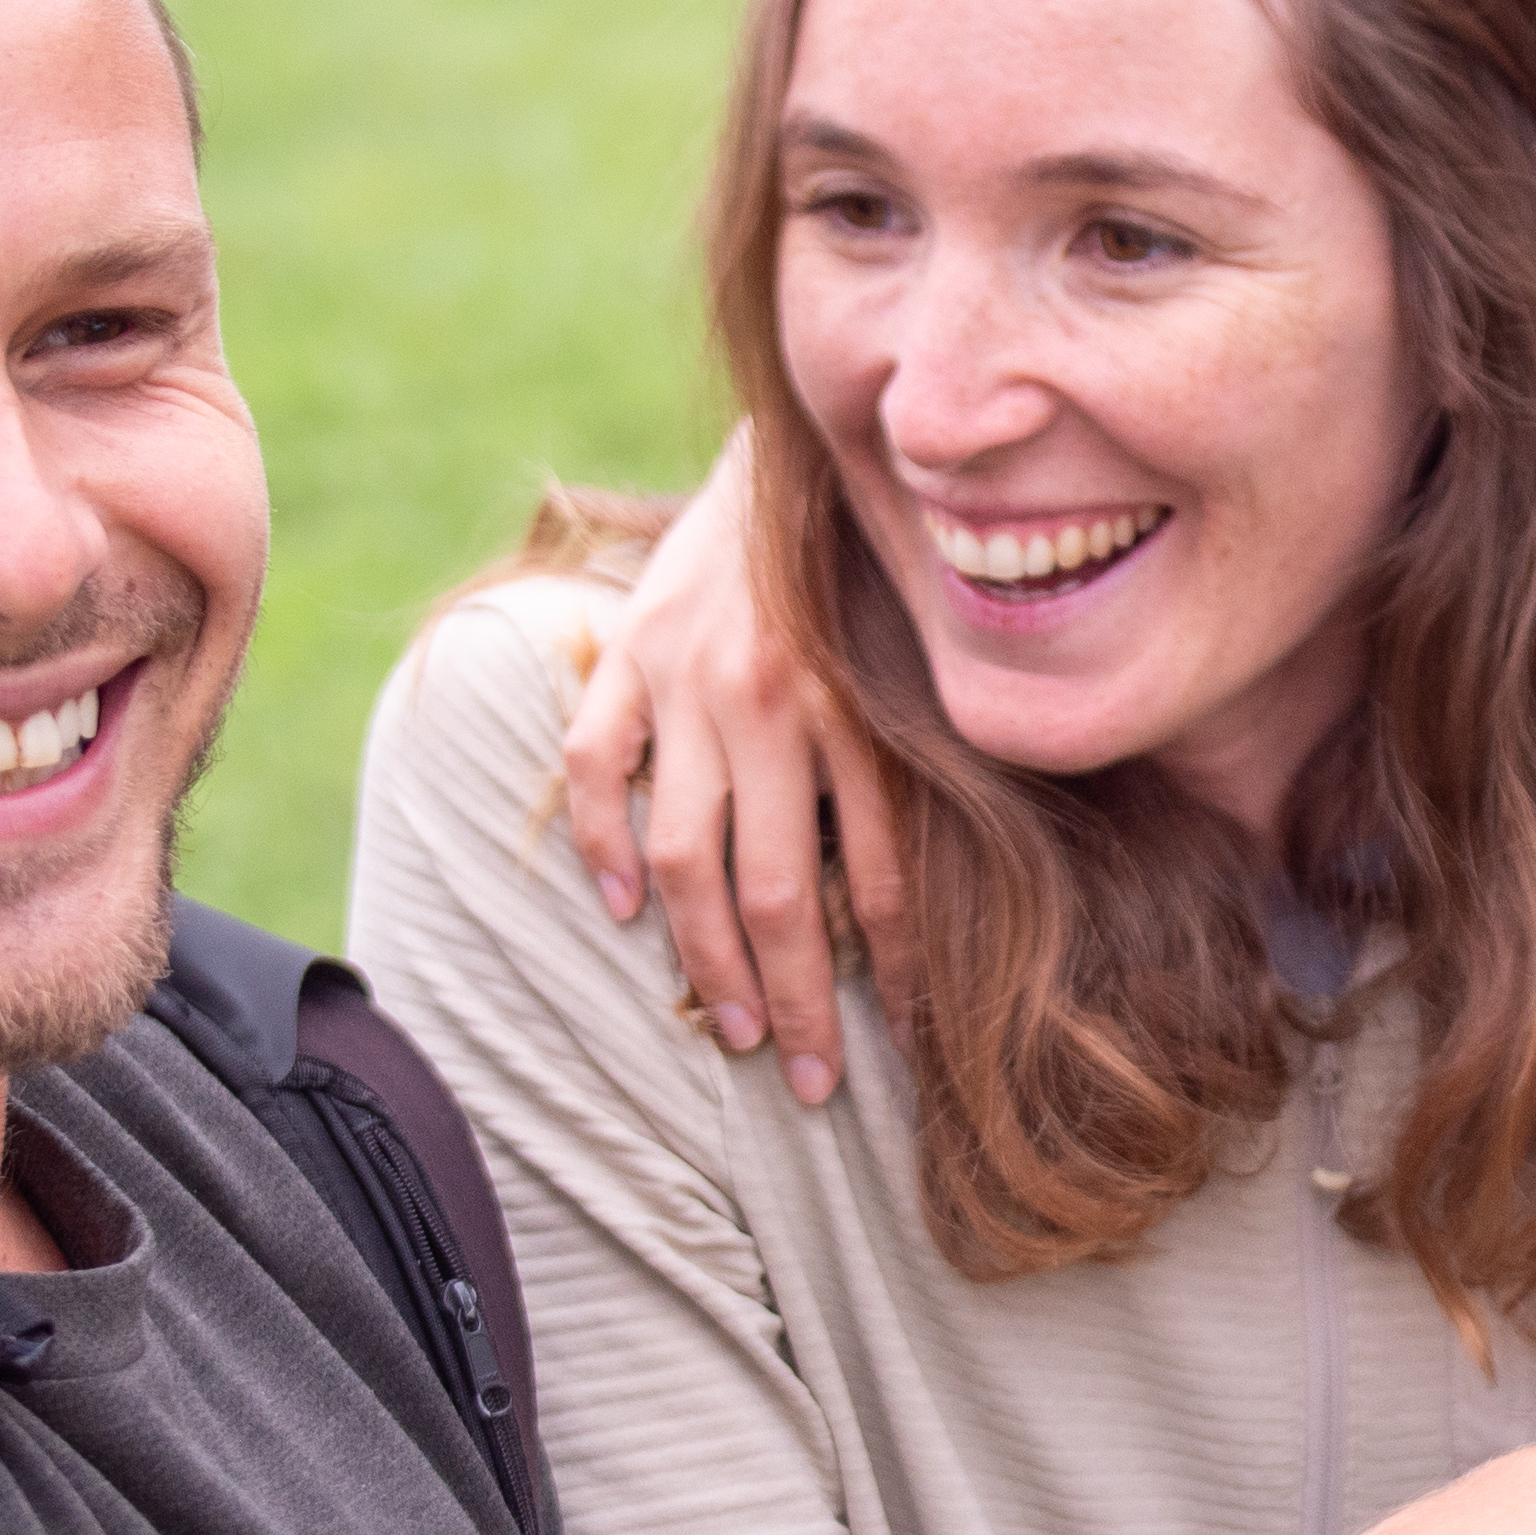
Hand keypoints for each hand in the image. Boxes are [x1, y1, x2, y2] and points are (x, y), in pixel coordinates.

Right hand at [554, 431, 899, 1104]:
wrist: (793, 453)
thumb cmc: (871, 580)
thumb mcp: (916, 667)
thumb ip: (919, 765)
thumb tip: (939, 904)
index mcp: (860, 710)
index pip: (881, 878)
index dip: (895, 976)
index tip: (903, 1052)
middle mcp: (775, 700)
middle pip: (777, 893)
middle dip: (795, 1002)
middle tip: (805, 1082)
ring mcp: (690, 680)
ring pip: (687, 854)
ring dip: (705, 958)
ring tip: (728, 1029)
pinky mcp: (629, 653)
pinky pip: (596, 765)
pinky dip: (600, 838)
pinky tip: (625, 907)